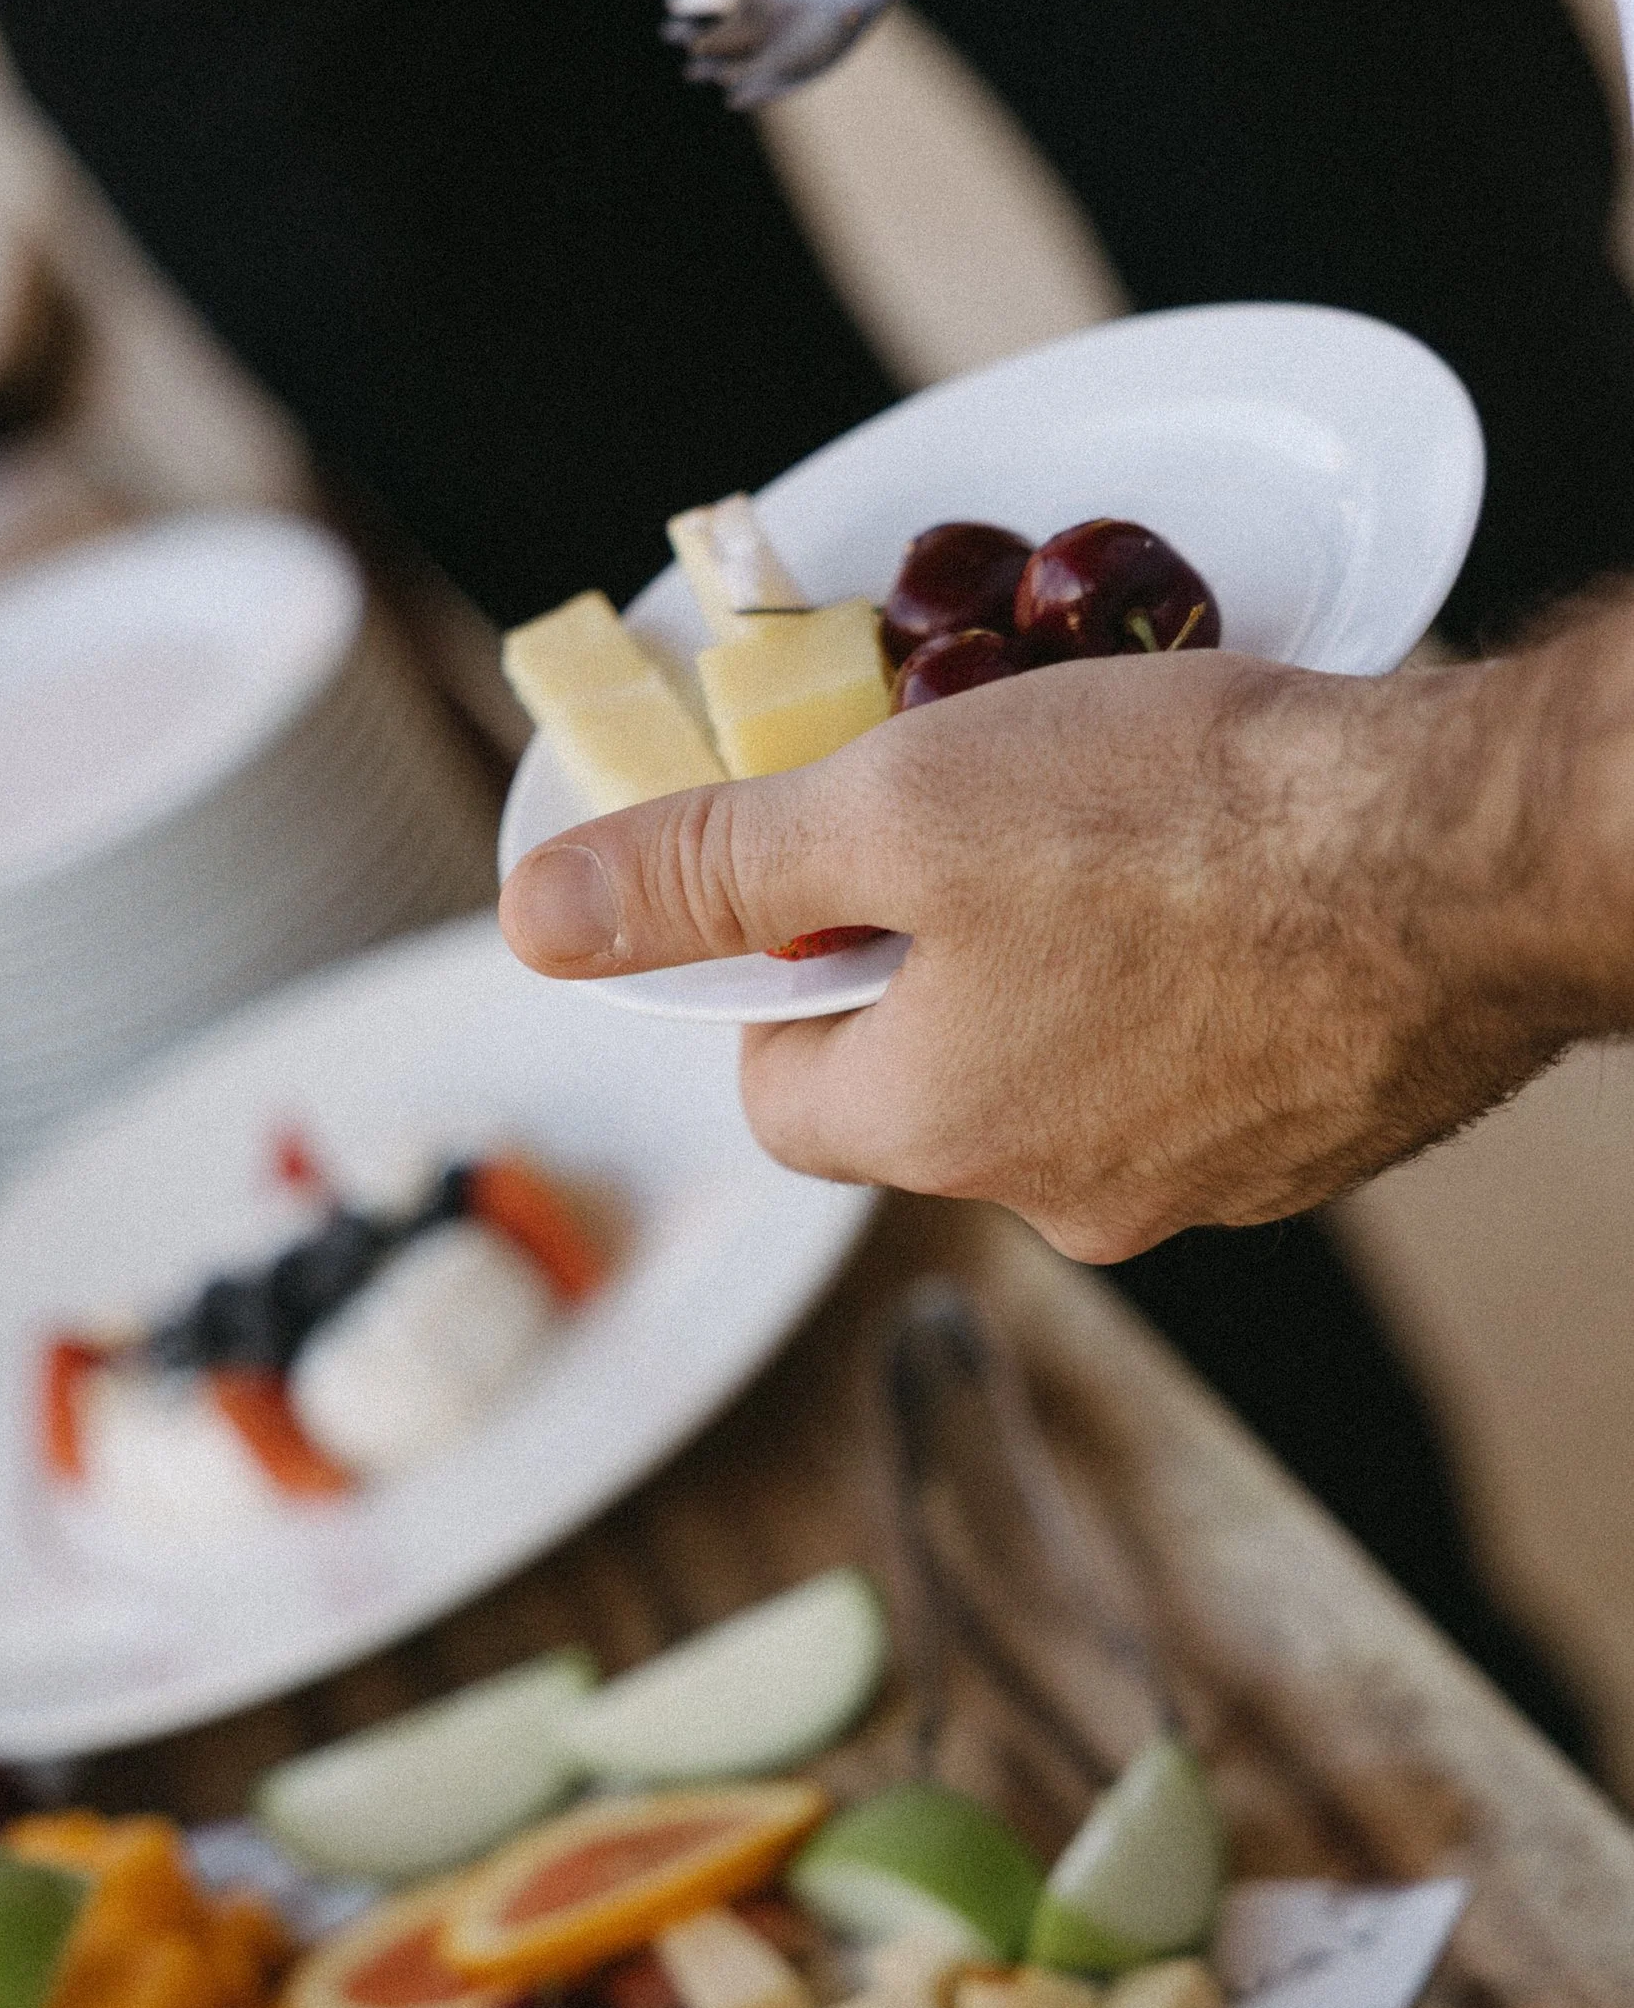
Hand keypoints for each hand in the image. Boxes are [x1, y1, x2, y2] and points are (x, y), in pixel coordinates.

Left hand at [497, 641, 1617, 1259]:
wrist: (1472, 855)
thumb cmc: (1180, 822)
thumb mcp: (890, 809)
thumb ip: (707, 871)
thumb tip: (536, 917)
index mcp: (934, 1133)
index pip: (778, 1092)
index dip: (774, 971)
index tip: (826, 873)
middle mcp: (1066, 1198)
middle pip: (928, 1085)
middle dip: (929, 962)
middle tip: (985, 825)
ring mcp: (1212, 1185)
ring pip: (1075, 1073)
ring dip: (1068, 971)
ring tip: (1127, 840)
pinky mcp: (1327, 1139)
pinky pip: (1211, 1067)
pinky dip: (1198, 987)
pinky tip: (1240, 884)